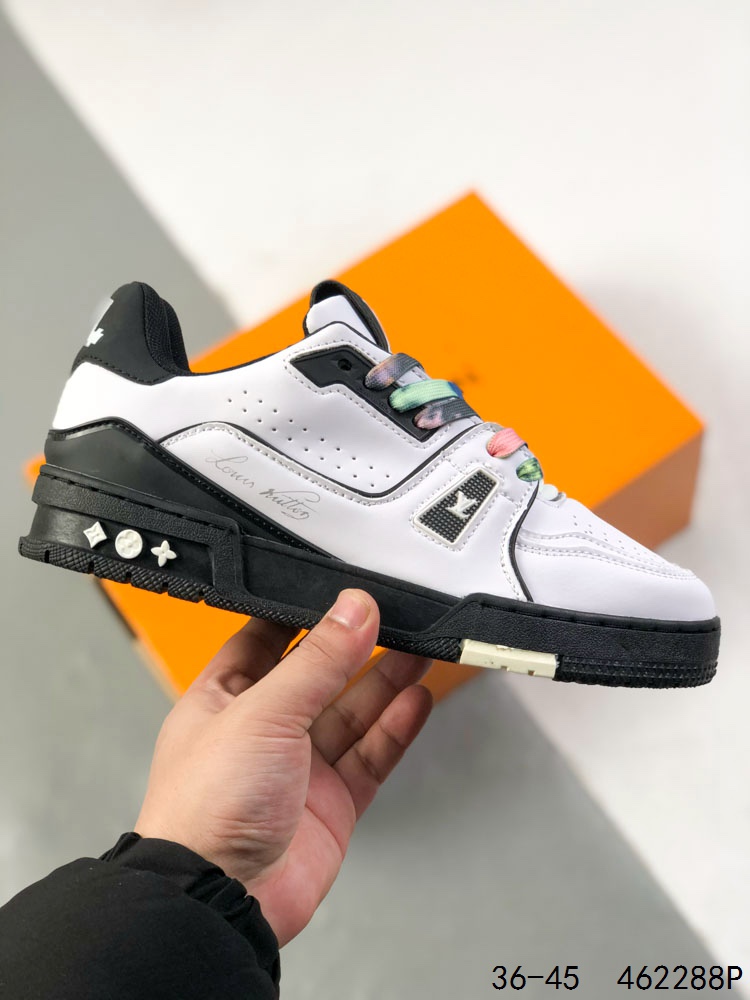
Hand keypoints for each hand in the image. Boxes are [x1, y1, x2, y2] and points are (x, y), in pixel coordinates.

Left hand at [134, 589, 432, 945]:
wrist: (220, 901)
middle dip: (356, 646)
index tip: (341, 591)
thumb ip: (317, 660)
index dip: (304, 613)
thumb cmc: (205, 809)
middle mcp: (262, 730)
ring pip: (352, 712)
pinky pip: (371, 755)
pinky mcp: (332, 803)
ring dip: (386, 681)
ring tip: (419, 650)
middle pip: (320, 675)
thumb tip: (353, 610)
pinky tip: (416, 701)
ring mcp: (299, 768)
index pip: (268, 640)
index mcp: (224, 698)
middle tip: (395, 617)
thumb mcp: (263, 712)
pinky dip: (395, 728)